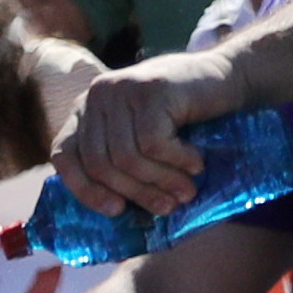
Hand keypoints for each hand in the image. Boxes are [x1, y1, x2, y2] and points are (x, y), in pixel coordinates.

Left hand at [50, 49, 226, 215]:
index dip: (84, 189)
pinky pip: (153, 144)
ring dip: (161, 182)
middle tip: (167, 207)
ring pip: (127, 158)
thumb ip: (122, 163)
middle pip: (99, 163)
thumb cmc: (187, 117)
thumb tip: (113, 216)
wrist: (228, 76)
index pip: (64, 154)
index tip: (116, 211)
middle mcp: (98, 95)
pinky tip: (196, 163)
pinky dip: (176, 162)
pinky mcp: (149, 88)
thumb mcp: (144, 137)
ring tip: (186, 191)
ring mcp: (122, 88)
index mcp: (87, 109)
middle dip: (134, 193)